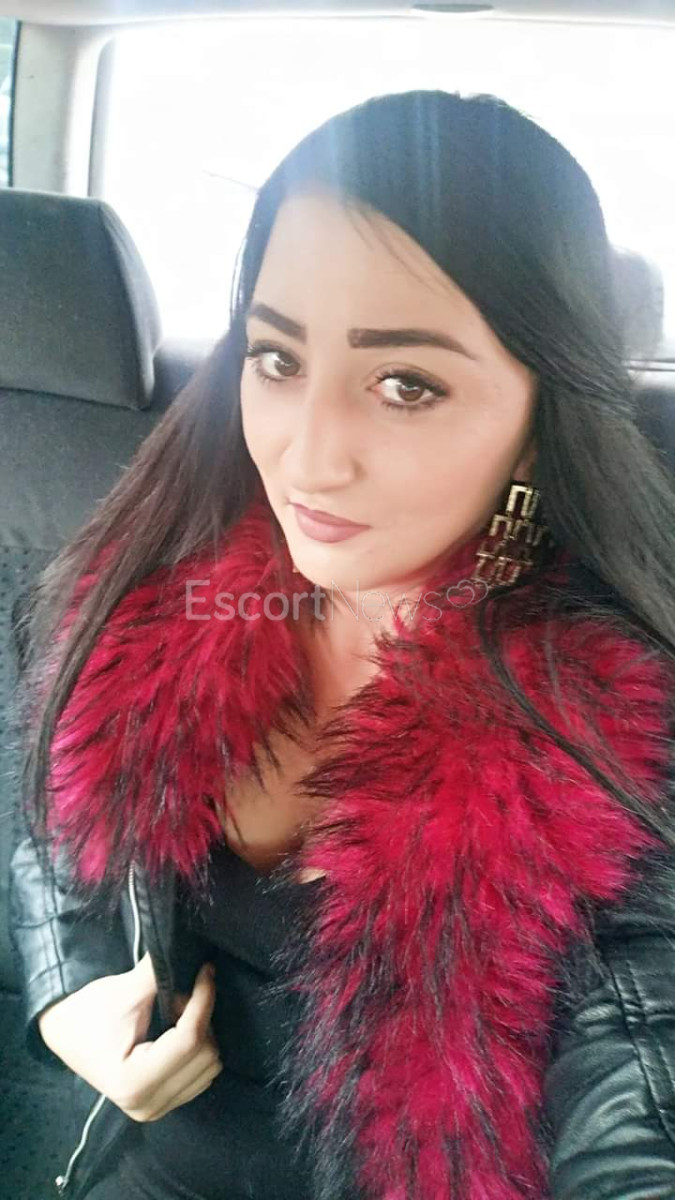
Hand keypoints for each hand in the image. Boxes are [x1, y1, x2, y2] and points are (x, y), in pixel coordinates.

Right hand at [38, 951, 222, 1120]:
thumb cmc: (89, 1011)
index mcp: (132, 1082)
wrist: (66, 1032)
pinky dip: (198, 1048)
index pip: (190, 1040)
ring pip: (210, 1065)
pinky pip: (203, 1075)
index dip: (204, 1001)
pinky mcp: (163, 1106)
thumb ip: (162, 977)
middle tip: (177, 996)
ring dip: (200, 1032)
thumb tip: (196, 958)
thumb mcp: (124, 991)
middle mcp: (147, 1106)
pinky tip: (175, 1033)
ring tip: (173, 1015)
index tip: (205, 971)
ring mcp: (155, 1111)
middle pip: (205, 1055)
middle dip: (199, 1018)